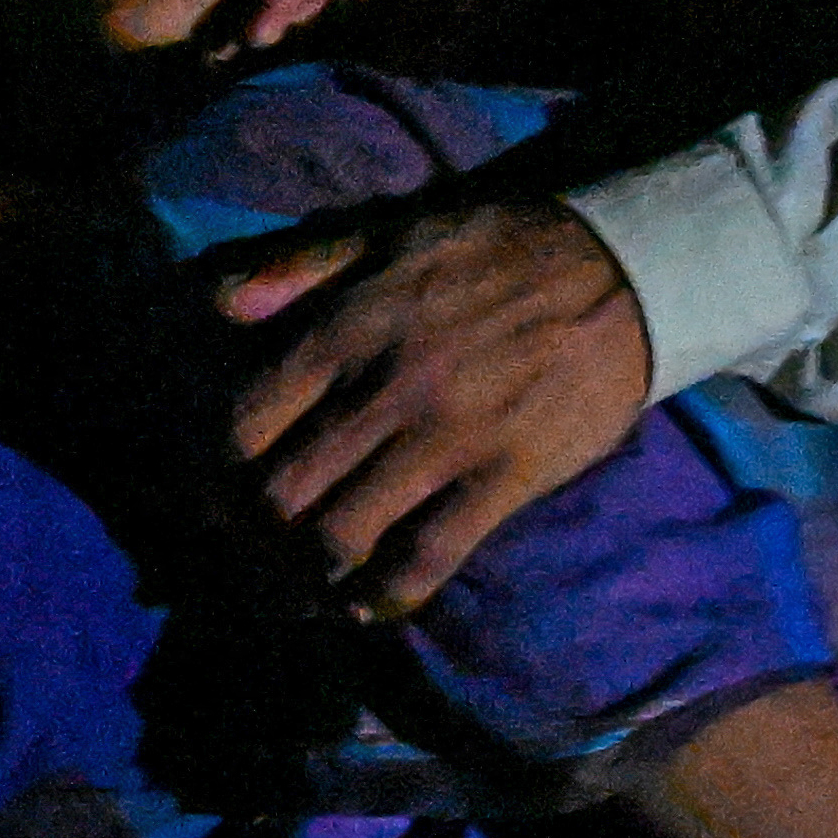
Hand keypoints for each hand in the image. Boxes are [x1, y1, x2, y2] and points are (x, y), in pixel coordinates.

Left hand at [209, 195, 652, 615]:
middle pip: (282, 494)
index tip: (216, 493)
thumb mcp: (387, 230)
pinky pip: (428, 558)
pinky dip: (385, 596)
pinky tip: (366, 607)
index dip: (217, 473)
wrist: (621, 270)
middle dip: (253, 537)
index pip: (245, 424)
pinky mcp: (503, 478)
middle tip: (250, 555)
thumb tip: (218, 304)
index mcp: (346, 331)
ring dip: (308, 578)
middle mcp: (384, 392)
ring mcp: (445, 441)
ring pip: (343, 536)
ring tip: (298, 591)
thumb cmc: (495, 249)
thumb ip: (298, 265)